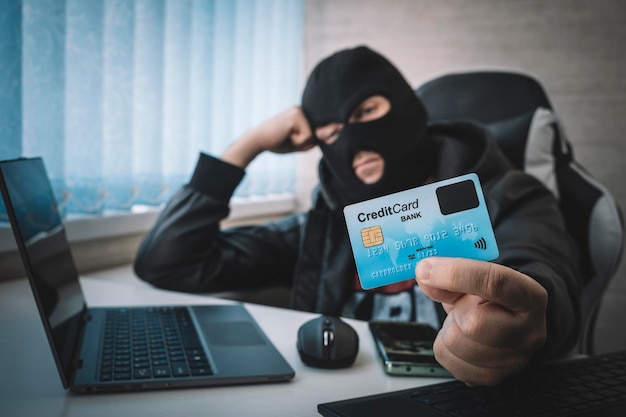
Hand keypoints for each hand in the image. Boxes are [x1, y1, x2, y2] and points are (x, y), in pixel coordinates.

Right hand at [222, 106, 314, 167]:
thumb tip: (333, 132)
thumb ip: (317, 139)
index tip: (302, 139)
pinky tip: (285, 136)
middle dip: (305, 142)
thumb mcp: (300, 143)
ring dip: (300, 142)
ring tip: (286, 137)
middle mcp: (302, 110)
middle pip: (318, 132)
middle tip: (287, 139)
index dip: (316, 137)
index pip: (318, 128)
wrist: (257, 141)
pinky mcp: (296, 116)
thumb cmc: (277, 143)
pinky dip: (297, 142)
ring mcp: (299, 111)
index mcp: (302, 114)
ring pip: (313, 135)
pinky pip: (307, 136)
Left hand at [415, 257, 547, 385]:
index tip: (426, 269)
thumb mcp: (477, 277)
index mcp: (529, 296)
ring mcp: (514, 360)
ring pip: (455, 343)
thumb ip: (451, 276)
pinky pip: (448, 361)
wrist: (509, 322)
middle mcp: (528, 332)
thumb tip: (424, 275)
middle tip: (461, 307)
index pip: (494, 283)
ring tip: (464, 323)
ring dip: (449, 329)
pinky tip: (462, 339)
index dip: (455, 274)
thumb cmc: (493, 298)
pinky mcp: (493, 377)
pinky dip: (446, 347)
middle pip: (473, 323)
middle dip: (456, 312)